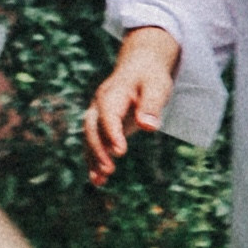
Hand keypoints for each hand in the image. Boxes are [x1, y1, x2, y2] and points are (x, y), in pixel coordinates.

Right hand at [81, 32, 179, 188]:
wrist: (140, 66)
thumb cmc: (151, 77)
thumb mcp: (157, 86)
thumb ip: (151, 106)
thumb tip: (147, 127)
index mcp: (112, 93)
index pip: (108, 115)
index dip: (112, 133)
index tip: (120, 151)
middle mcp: (99, 104)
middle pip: (92, 128)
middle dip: (98, 149)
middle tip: (109, 170)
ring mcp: (98, 115)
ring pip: (90, 138)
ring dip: (93, 159)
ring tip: (99, 181)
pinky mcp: (102, 125)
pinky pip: (94, 143)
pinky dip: (94, 160)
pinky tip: (98, 181)